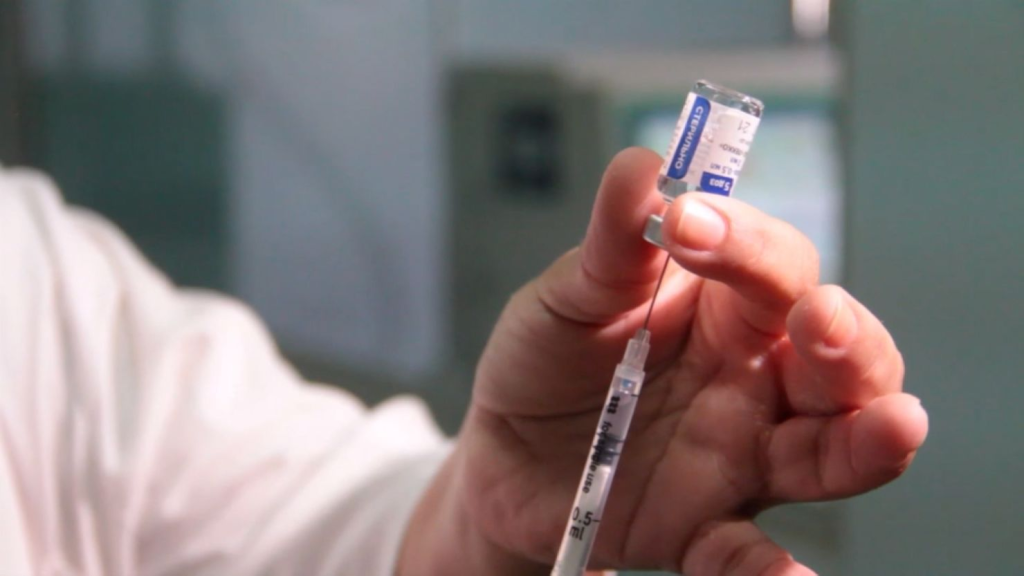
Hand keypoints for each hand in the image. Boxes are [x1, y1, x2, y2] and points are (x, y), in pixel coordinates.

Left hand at [399, 148, 927, 574]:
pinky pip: (748, 554)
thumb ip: (611, 246)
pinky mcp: (704, 527)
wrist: (501, 457)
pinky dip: (770, 570)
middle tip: (820, 320)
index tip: (687, 222)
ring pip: (832, 450)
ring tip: (889, 426)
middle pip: (839, 359)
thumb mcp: (567, 298)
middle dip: (847, 338)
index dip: (745, 242)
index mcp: (724, 313)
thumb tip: (641, 165)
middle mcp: (752, 381)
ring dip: (866, 439)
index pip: (772, 267)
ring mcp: (740, 456)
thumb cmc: (547, 364)